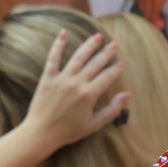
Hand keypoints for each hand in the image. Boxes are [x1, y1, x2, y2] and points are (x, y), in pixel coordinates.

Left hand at [19, 31, 128, 149]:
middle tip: (114, 44)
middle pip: (95, 63)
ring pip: (78, 57)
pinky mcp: (48, 78)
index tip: (122, 62)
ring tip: (97, 36)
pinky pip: (53, 58)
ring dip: (89, 45)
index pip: (107, 76)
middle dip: (106, 53)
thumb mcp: (94, 124)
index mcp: (89, 94)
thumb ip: (112, 109)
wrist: (41, 133)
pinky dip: (58, 45)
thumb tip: (126, 94)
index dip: (116, 68)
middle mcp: (77, 83)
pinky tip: (64, 33)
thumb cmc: (68, 131)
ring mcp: (62, 79)